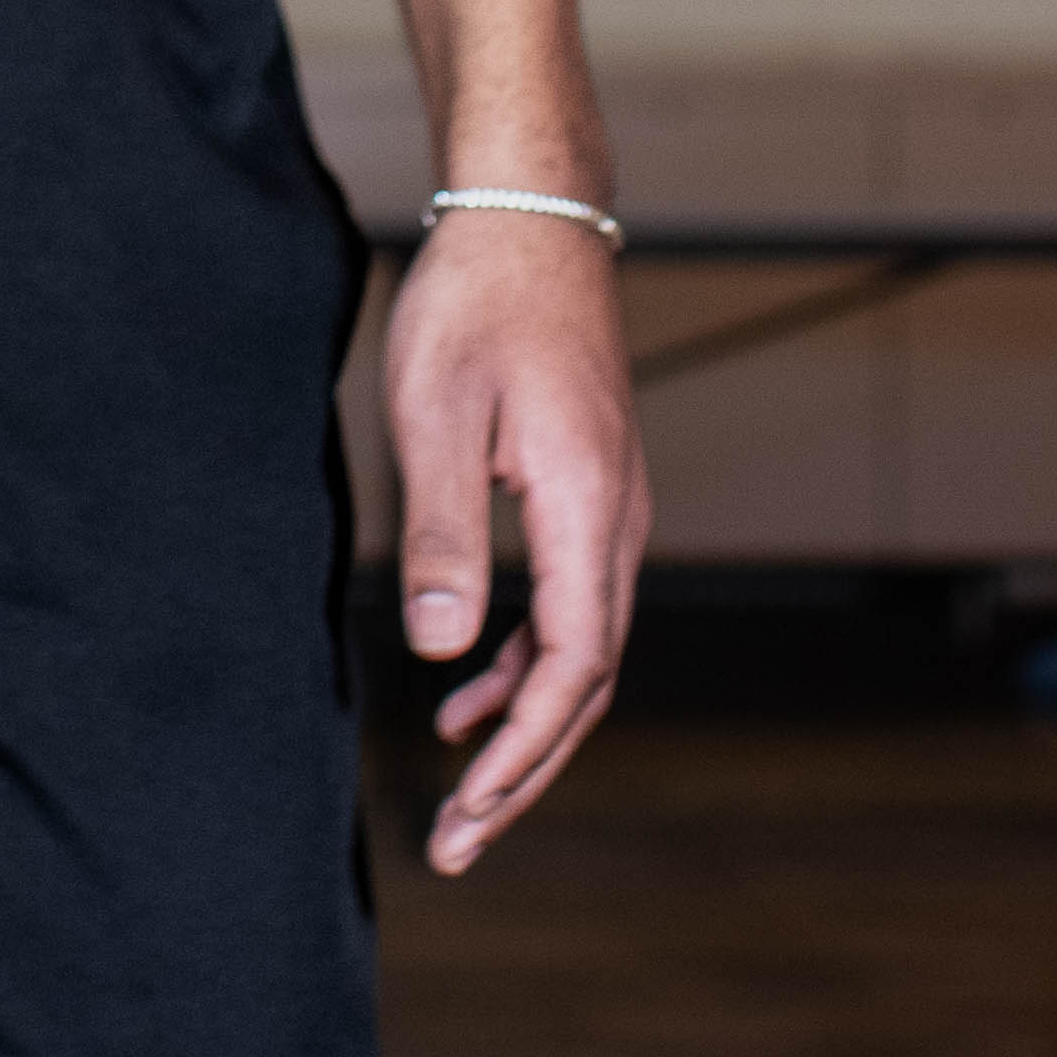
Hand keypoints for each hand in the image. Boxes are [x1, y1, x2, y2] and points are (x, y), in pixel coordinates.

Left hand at [386, 208, 648, 875]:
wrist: (531, 213)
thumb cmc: (478, 299)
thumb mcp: (439, 409)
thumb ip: (445, 531)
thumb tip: (444, 652)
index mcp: (587, 511)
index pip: (570, 670)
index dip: (519, 755)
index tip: (465, 816)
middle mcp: (617, 520)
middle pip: (587, 681)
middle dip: (524, 769)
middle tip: (458, 843)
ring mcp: (609, 504)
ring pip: (582, 648)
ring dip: (524, 720)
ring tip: (457, 783)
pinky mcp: (588, 487)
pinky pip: (571, 602)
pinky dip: (524, 659)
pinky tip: (468, 683)